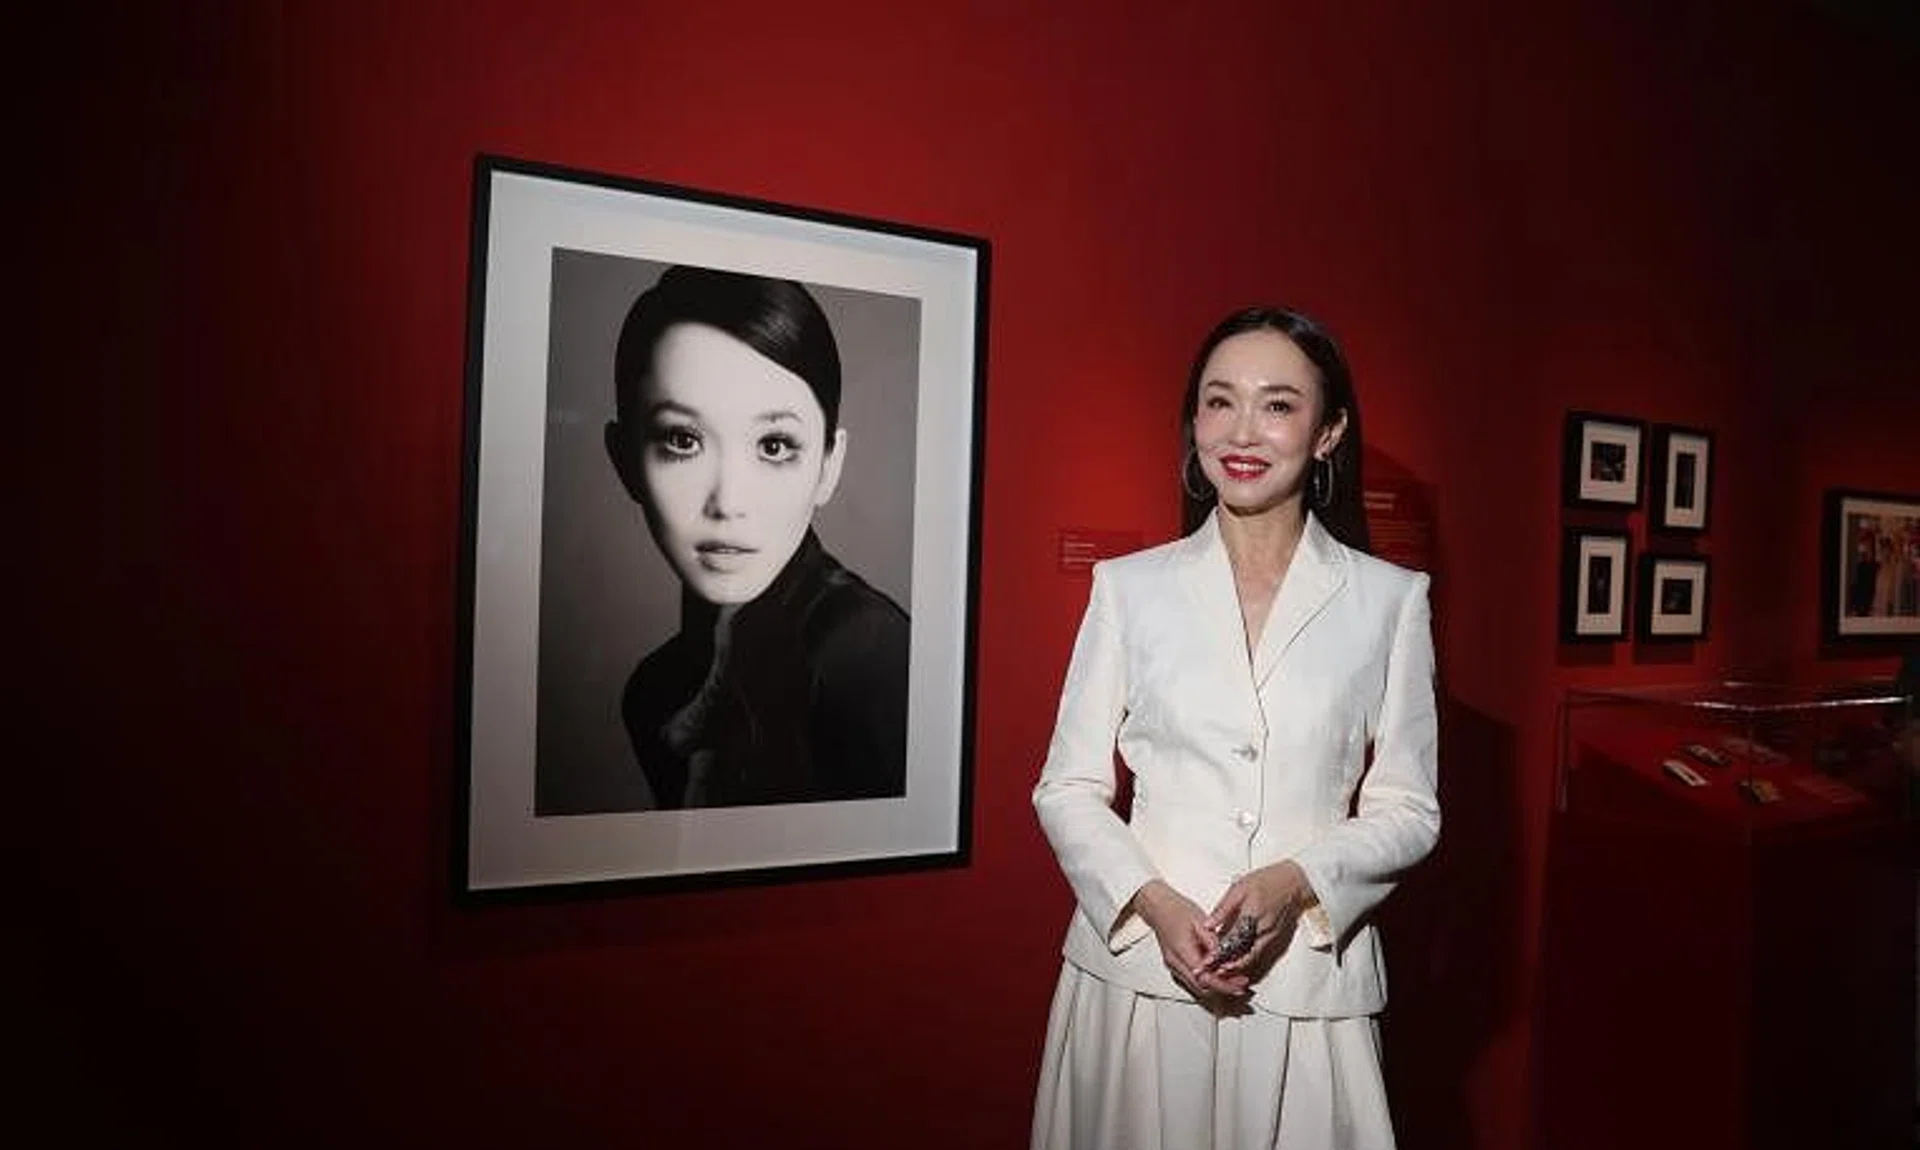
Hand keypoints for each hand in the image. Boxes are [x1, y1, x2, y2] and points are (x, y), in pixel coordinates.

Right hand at [1130, 880, 1252, 1004]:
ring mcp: (1174, 967)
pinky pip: (1193, 982)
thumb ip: (1212, 940)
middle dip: (1223, 990)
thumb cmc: (1177, 910)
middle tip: (1242, 986)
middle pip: (1202, 988)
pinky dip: (1208, 983)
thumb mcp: (1199, 920)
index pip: (1204, 977)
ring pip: (1198, 988)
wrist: (1159, 908)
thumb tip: (1224, 956)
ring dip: (1217, 989)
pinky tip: (1221, 978)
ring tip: (1236, 984)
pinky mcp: (1176, 967)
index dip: (1223, 985)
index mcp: (1181, 951)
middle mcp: (1175, 964)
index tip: (1238, 987)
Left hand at [1201, 861, 1317, 979]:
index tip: (1207, 961)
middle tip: (1212, 972)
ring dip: (1236, 965)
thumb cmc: (1266, 880)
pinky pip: (1258, 951)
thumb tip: (1207, 924)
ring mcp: (1271, 935)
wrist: (1292, 881)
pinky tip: (1236, 961)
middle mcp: (1264, 928)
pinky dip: (1246, 958)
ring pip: (1251, 956)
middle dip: (1227, 965)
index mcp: (1253, 915)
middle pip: (1243, 953)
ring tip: (1221, 971)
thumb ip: (1223, 909)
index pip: (1233, 940)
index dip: (1219, 953)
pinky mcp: (1274, 936)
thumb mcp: (1239, 888)